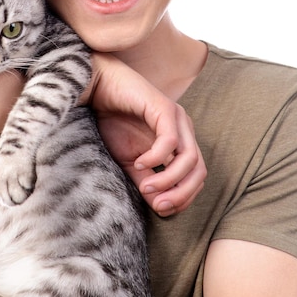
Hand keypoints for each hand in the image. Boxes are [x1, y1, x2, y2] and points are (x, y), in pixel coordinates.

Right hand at [87, 54, 205, 216]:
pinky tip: (140, 163)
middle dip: (182, 194)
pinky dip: (157, 157)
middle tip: (159, 206)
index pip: (195, 178)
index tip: (159, 209)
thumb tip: (161, 208)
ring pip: (189, 159)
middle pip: (199, 172)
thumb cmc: (112, 121)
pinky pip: (170, 141)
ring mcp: (177, 118)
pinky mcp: (164, 108)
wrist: (97, 87)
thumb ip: (146, 181)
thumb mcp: (129, 160)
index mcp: (180, 143)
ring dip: (170, 180)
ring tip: (146, 187)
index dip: (183, 198)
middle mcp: (184, 130)